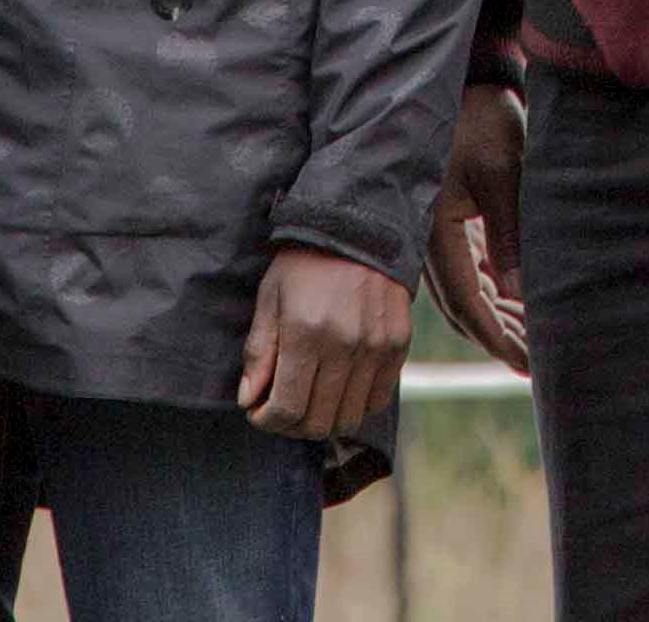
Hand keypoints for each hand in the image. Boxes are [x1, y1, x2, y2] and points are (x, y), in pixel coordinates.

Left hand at [243, 250, 414, 442]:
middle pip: (318, 421)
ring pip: (349, 417)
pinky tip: (339, 386)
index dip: (267, 421)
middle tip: (281, 407)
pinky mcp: (398, 344)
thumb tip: (250, 400)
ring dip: (324, 419)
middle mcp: (345, 345)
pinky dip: (356, 403)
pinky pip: (378, 399)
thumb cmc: (305, 261)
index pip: (287, 408)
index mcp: (306, 333)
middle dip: (292, 424)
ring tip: (310, 398)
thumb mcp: (270, 297)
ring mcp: (376, 347)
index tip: (258, 411)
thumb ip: (260, 351)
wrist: (359, 224)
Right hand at [429, 85, 533, 371]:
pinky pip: (471, 273)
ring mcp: (438, 236)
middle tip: (540, 363)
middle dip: (501, 338)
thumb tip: (520, 297)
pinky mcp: (449, 227)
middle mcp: (430, 242)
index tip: (527, 364)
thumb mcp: (502, 174)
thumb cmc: (482, 121)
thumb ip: (510, 237)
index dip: (497, 338)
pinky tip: (521, 305)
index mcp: (435, 233)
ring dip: (501, 319)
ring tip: (537, 342)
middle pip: (465, 308)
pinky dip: (496, 293)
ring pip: (469, 294)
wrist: (465, 83)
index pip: (467, 304)